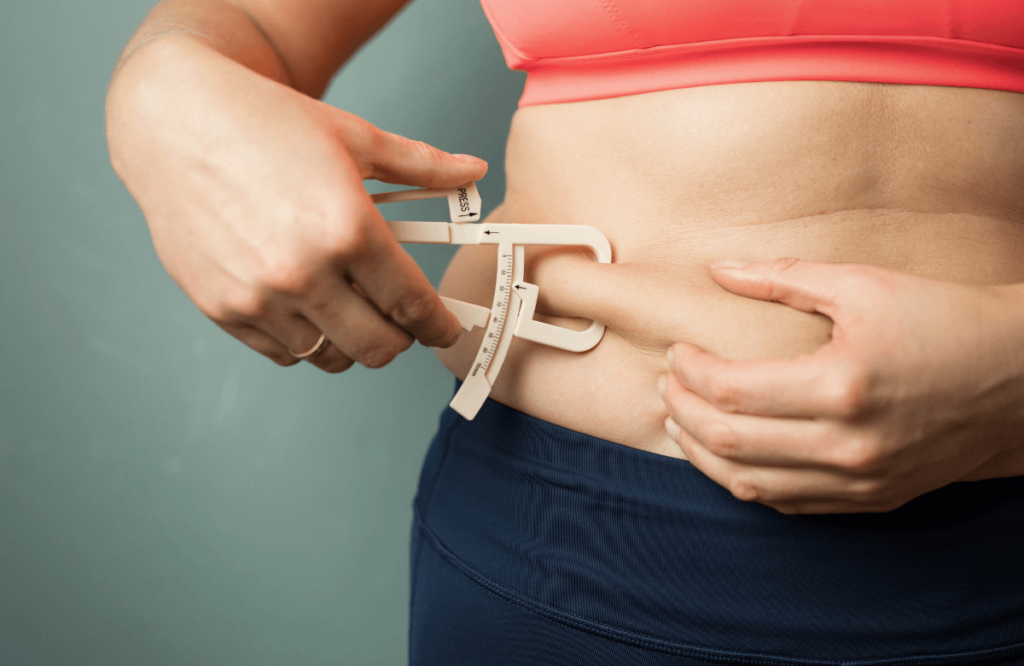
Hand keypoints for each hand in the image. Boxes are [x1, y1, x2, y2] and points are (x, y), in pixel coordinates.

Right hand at [107, 35, 485, 371]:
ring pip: (331, 356)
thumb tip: (472, 170)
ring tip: (353, 308)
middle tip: (401, 320)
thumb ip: (422, 163)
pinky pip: (284, 353)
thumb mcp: (355, 136)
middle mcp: (303, 271)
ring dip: (352, 341)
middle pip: (378, 347)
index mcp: (347, 229)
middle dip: (401, 339)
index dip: (440, 327)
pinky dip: (306, 340)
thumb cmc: (264, 122)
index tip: (446, 331)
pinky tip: (309, 307)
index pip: (413, 306)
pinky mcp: (223, 308)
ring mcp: (259, 296)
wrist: (174, 117)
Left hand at [659, 257, 1023, 513]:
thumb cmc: (942, 320)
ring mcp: (858, 481)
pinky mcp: (868, 500)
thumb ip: (782, 278)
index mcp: (841, 385)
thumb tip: (719, 270)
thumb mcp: (863, 285)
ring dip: (701, 454)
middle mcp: (846, 444)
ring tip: (681, 421)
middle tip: (669, 385)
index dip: (688, 371)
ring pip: (747, 484)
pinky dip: (743, 480)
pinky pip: (785, 504)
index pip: (729, 391)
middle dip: (682, 411)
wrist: (1019, 379)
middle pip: (727, 442)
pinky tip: (727, 453)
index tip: (677, 352)